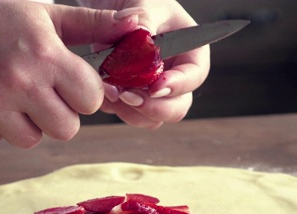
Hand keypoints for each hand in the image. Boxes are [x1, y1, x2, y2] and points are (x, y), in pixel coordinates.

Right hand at [0, 1, 138, 145]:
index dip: (85, 94)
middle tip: (43, 93)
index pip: (91, 100)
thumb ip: (94, 25)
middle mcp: (17, 82)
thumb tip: (137, 27)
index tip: (71, 83)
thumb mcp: (49, 14)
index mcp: (45, 55)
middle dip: (61, 114)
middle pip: (66, 129)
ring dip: (28, 123)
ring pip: (31, 140)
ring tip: (14, 96)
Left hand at [79, 0, 210, 128]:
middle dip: (152, 108)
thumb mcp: (144, 3)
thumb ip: (144, 22)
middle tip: (127, 96)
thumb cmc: (137, 0)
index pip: (194, 76)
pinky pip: (128, 114)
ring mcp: (154, 90)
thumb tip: (142, 38)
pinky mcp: (133, 96)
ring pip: (152, 118)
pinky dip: (115, 107)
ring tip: (109, 89)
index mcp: (190, 52)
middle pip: (177, 107)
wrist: (112, 6)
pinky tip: (102, 88)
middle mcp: (175, 76)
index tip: (155, 87)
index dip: (177, 86)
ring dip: (130, 111)